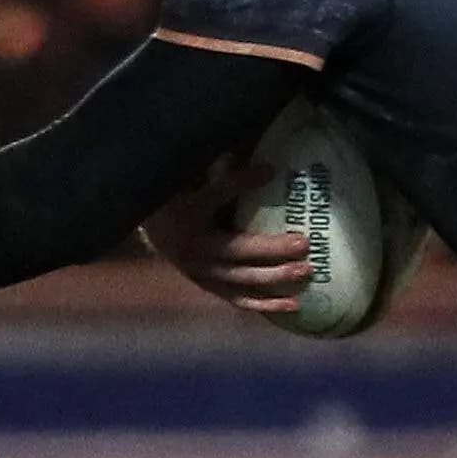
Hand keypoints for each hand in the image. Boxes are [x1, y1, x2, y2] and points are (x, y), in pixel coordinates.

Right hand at [145, 159, 311, 316]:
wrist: (149, 227)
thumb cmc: (180, 194)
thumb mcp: (192, 175)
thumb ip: (220, 166)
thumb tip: (258, 151)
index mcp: (186, 212)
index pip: (215, 194)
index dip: (241, 181)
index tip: (270, 170)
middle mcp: (192, 247)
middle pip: (237, 249)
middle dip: (272, 248)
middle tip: (305, 242)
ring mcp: (200, 272)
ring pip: (241, 279)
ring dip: (275, 278)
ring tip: (307, 272)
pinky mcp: (208, 286)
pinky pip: (238, 299)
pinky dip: (265, 304)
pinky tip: (293, 306)